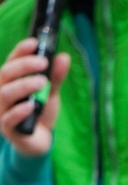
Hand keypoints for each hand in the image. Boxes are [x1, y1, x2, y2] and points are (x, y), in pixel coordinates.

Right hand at [0, 38, 70, 154]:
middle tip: (44, 63)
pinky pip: (9, 118)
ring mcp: (2, 110)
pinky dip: (20, 111)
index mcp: (10, 80)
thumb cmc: (40, 113)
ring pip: (6, 93)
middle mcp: (2, 91)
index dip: (21, 50)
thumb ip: (55, 77)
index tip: (35, 42)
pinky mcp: (7, 128)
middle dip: (25, 66)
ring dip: (24, 85)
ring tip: (42, 82)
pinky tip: (31, 106)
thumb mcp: (50, 94)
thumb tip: (64, 57)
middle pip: (6, 73)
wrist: (38, 141)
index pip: (12, 60)